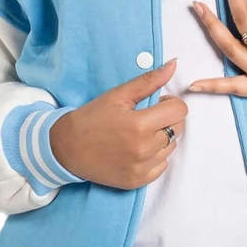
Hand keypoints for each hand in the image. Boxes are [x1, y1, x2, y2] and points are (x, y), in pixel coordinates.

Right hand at [50, 58, 186, 189]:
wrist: (67, 148)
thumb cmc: (92, 118)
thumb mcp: (118, 95)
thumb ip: (149, 81)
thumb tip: (173, 64)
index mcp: (140, 125)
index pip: (179, 110)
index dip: (170, 103)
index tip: (157, 103)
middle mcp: (144, 149)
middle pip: (178, 128)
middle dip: (167, 119)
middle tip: (147, 117)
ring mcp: (142, 168)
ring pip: (171, 147)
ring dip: (162, 138)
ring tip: (140, 133)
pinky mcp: (138, 181)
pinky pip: (162, 165)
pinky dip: (155, 156)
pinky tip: (137, 149)